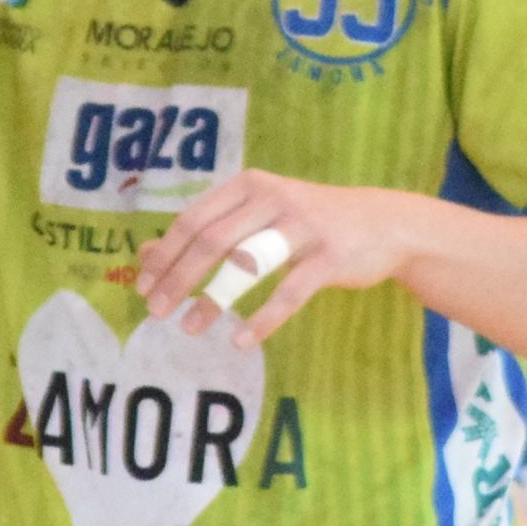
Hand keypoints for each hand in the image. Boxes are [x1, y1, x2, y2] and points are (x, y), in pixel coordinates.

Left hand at [125, 170, 434, 348]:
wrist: (384, 223)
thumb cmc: (308, 223)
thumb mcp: (258, 216)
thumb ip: (207, 229)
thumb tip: (144, 254)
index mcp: (250, 185)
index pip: (193, 220)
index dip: (164, 255)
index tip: (142, 287)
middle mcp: (274, 198)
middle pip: (212, 241)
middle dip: (178, 279)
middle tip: (155, 312)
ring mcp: (304, 226)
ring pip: (245, 265)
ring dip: (211, 300)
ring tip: (189, 329)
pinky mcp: (329, 256)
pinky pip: (288, 292)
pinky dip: (262, 319)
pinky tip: (241, 340)